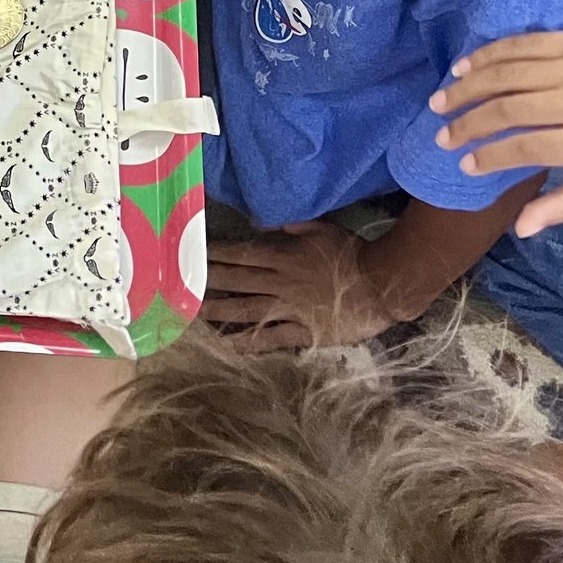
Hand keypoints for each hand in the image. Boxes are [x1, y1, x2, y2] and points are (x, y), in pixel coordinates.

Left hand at [201, 221, 394, 349]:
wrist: (382, 285)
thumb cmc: (352, 253)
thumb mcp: (321, 228)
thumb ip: (290, 223)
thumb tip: (258, 217)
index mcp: (283, 256)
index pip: (240, 254)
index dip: (215, 254)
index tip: (192, 254)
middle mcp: (280, 282)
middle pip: (236, 281)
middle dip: (208, 282)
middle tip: (181, 285)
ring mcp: (290, 309)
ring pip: (246, 309)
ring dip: (219, 311)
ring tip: (195, 313)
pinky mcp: (303, 332)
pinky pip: (270, 338)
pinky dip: (249, 341)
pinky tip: (230, 344)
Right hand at [430, 33, 562, 236]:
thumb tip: (520, 229)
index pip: (531, 147)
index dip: (492, 156)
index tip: (465, 164)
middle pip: (512, 108)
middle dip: (469, 124)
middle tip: (442, 136)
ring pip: (509, 73)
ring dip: (469, 88)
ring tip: (440, 103)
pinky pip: (521, 44)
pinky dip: (487, 55)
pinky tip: (464, 68)